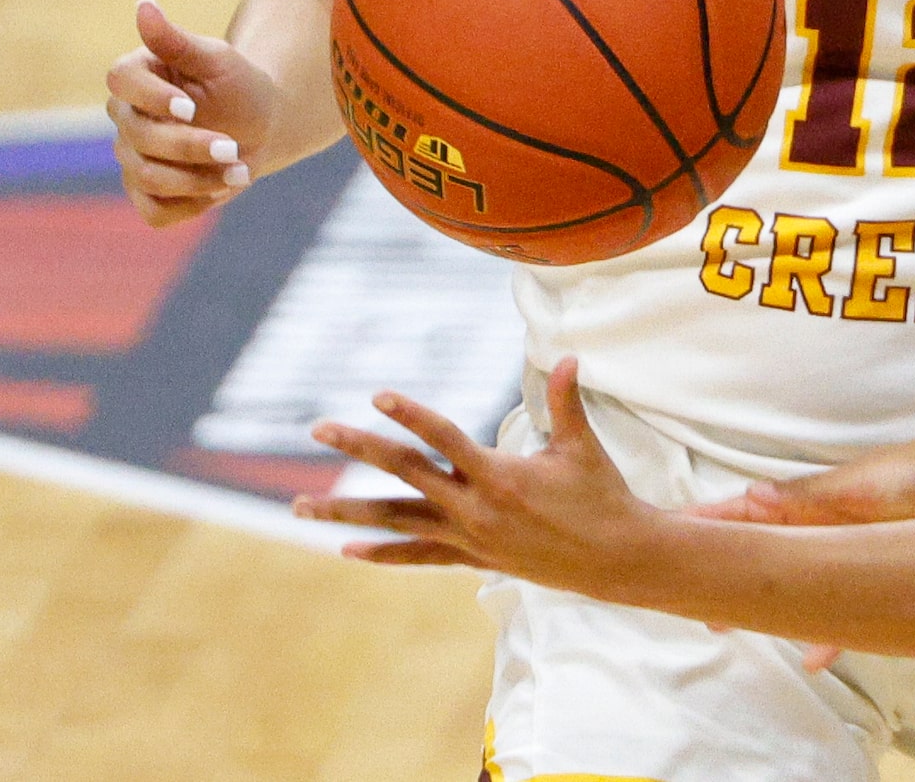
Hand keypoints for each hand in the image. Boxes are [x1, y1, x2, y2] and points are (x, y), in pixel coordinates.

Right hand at [104, 0, 278, 225]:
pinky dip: (192, 204)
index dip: (152, 98)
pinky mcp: (146, 193)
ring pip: (148, 176)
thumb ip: (177, 40)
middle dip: (190, 146)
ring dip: (198, 177)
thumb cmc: (239, 85)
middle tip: (233, 148)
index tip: (190, 108)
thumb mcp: (217, 60)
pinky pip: (155, 211)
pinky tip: (221, 188)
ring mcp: (132, 157)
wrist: (263, 125)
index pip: (121, 82)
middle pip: (138, 138)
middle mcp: (126, 117)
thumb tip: (143, 5)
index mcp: (137, 76)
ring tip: (240, 169)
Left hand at [296, 359, 656, 596]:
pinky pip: (418, 556)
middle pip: (404, 473)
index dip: (410, 414)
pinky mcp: (472, 559)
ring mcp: (468, 538)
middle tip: (320, 429)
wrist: (613, 559)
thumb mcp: (581, 445)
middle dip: (359, 449)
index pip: (443, 437)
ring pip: (396, 521)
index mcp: (499, 474)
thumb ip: (564, 401)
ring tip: (300, 507)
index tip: (377, 395)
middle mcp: (474, 507)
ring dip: (345, 513)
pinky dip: (382, 553)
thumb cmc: (601, 495)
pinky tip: (347, 548)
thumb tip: (568, 356)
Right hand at [680, 434, 914, 668]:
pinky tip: (812, 657)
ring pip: (792, 584)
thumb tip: (751, 494)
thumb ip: (805, 497)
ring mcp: (841, 553)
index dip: (708, 525)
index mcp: (804, 502)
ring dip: (768, 604)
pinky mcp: (870, 573)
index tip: (670, 538)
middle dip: (728, 573)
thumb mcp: (854, 485)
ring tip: (732, 626)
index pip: (744, 514)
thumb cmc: (908, 474)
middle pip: (760, 555)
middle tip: (695, 599)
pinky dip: (825, 634)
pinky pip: (839, 608)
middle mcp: (815, 529)